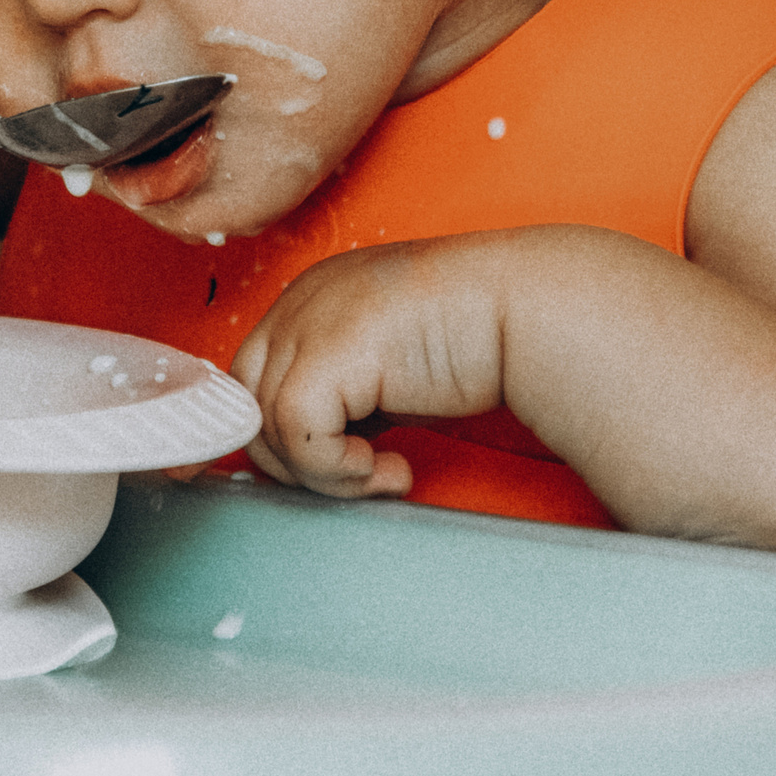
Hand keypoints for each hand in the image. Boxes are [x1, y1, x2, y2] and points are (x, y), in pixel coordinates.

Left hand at [229, 238, 513, 497]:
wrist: (528, 312)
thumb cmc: (476, 341)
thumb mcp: (388, 371)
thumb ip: (340, 398)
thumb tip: (307, 454)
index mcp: (309, 300)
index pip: (254, 379)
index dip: (284, 433)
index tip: (336, 464)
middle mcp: (298, 304)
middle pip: (247, 403)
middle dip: (293, 458)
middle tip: (357, 475)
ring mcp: (307, 322)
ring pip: (267, 426)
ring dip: (324, 473)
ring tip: (381, 475)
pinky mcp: (328, 353)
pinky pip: (297, 433)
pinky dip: (335, 468)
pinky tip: (387, 467)